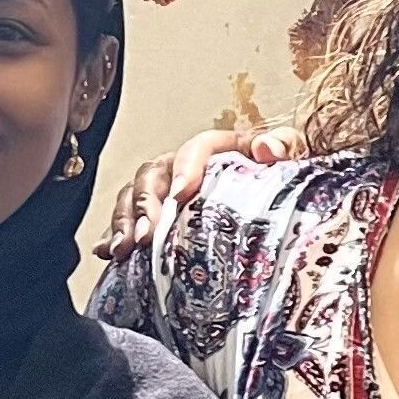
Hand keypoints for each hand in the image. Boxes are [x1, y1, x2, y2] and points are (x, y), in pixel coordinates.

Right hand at [94, 125, 303, 260]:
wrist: (276, 207)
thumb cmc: (280, 180)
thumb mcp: (292, 158)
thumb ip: (286, 146)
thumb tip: (267, 149)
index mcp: (219, 149)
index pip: (197, 148)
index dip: (186, 167)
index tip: (182, 194)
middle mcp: (184, 166)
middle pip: (155, 175)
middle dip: (146, 204)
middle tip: (146, 234)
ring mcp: (165, 191)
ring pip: (134, 196)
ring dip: (125, 221)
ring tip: (124, 248)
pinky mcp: (155, 216)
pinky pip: (126, 220)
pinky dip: (113, 235)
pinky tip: (106, 252)